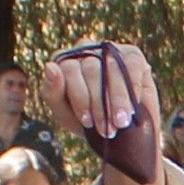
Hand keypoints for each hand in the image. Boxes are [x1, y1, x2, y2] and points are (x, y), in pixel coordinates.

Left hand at [48, 39, 165, 184]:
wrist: (120, 133)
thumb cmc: (87, 122)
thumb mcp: (65, 114)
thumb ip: (52, 92)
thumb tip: (50, 67)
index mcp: (63, 62)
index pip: (68, 69)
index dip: (80, 97)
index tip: (87, 122)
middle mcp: (85, 50)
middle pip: (91, 69)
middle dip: (100, 104)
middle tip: (107, 129)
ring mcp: (109, 51)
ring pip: (112, 67)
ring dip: (117, 99)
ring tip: (121, 122)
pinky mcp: (132, 55)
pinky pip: (132, 65)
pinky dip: (133, 87)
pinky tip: (133, 106)